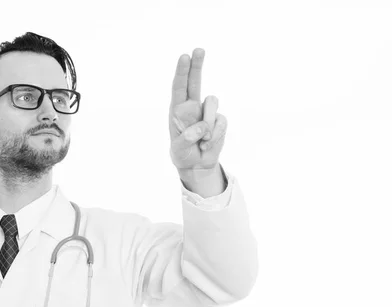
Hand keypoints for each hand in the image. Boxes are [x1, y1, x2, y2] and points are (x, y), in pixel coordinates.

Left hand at [169, 48, 226, 171]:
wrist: (197, 164)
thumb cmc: (183, 154)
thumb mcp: (179, 150)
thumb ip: (187, 139)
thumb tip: (201, 128)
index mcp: (177, 110)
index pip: (179, 87)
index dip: (182, 72)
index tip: (184, 57)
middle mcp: (192, 106)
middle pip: (195, 81)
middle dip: (197, 65)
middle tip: (198, 49)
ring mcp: (206, 112)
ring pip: (212, 103)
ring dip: (209, 124)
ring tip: (202, 141)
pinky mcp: (219, 120)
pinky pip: (221, 122)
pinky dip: (215, 135)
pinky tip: (207, 144)